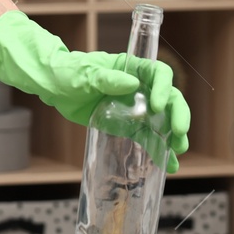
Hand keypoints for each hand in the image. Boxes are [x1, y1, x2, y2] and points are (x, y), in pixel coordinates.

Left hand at [0, 9, 190, 172]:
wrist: (53, 87)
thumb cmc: (68, 72)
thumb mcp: (84, 74)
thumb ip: (105, 79)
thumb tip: (132, 84)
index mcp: (131, 68)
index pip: (158, 74)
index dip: (164, 88)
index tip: (158, 105)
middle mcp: (139, 87)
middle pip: (168, 99)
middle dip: (178, 115)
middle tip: (180, 133)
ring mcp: (135, 107)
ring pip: (163, 120)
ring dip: (174, 136)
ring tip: (178, 151)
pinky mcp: (127, 125)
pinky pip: (147, 138)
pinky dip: (159, 151)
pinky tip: (168, 165)